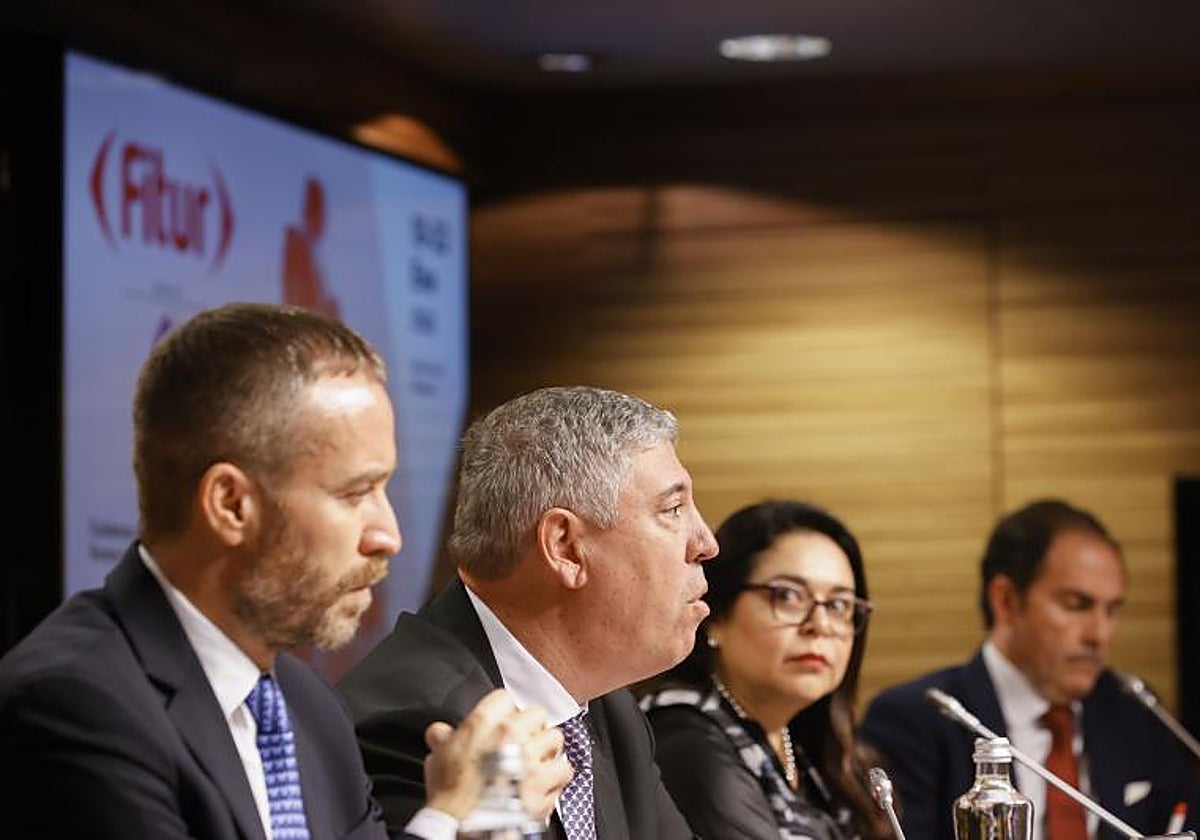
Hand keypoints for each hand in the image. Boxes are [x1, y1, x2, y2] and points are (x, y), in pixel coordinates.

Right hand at [423, 688, 572, 820]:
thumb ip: (443, 739)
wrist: (460, 828)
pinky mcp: (544, 782)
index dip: (506, 713)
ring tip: (539, 762)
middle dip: (533, 729)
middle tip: (526, 743)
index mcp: (483, 723)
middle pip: (537, 714)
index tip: (506, 724)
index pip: (505, 698)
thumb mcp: (438, 758)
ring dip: (549, 751)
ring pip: (555, 739)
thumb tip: (440, 732)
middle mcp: (510, 735)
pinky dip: (558, 777)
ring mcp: (530, 758)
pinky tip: (547, 782)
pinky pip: (564, 769)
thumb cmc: (449, 795)